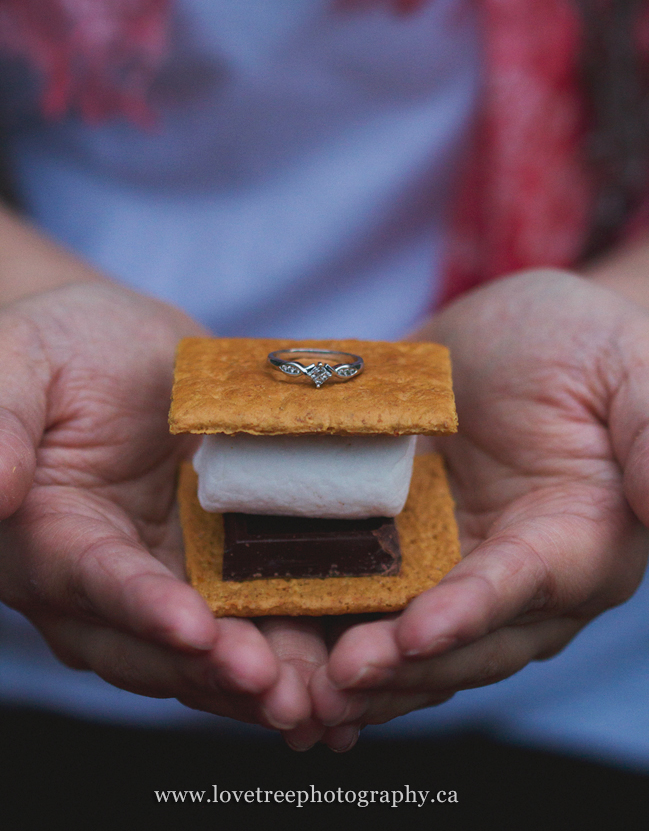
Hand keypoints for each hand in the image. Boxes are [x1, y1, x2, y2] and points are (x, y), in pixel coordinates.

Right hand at [0, 281, 321, 730]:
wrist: (122, 345)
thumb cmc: (62, 342)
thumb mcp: (21, 359)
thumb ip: (2, 420)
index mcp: (49, 535)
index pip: (91, 579)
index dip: (140, 607)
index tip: (192, 628)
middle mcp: (100, 579)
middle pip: (153, 641)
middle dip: (216, 670)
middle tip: (280, 691)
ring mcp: (161, 579)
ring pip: (207, 648)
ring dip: (259, 680)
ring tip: (321, 702)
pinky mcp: (212, 569)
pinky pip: (249, 614)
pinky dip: (289, 644)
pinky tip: (339, 668)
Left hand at [311, 270, 648, 729]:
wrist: (511, 331)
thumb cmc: (582, 340)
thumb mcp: (630, 364)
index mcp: (577, 542)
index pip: (523, 588)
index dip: (470, 613)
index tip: (414, 632)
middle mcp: (514, 577)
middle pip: (456, 640)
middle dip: (397, 666)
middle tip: (331, 683)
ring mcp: (450, 569)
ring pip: (402, 640)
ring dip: (351, 674)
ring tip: (291, 696)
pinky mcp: (397, 550)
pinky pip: (358, 597)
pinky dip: (319, 628)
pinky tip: (269, 652)